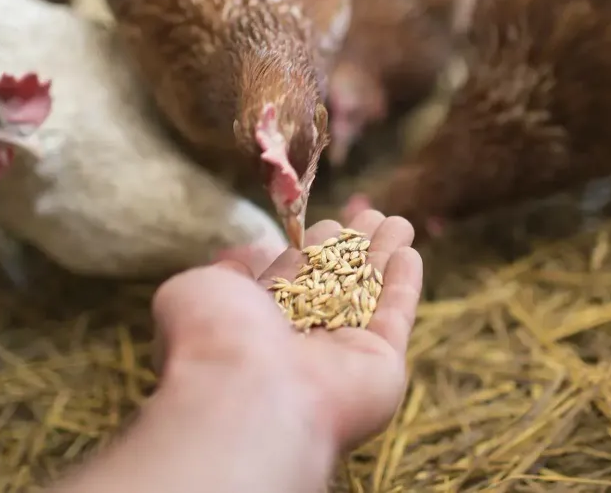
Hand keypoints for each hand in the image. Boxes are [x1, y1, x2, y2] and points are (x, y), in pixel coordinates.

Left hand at [152, 210, 422, 450]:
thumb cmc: (214, 338)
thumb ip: (227, 271)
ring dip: (385, 256)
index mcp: (259, 321)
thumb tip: (246, 256)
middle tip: (371, 213)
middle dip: (353, 248)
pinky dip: (404, 285)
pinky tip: (410, 253)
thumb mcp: (200, 287)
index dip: (312, 248)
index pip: (293, 278)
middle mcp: (301, 339)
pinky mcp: (381, 365)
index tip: (329, 222)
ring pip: (369, 295)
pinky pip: (395, 317)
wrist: (247, 396)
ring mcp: (343, 355)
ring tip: (400, 220)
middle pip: (335, 283)